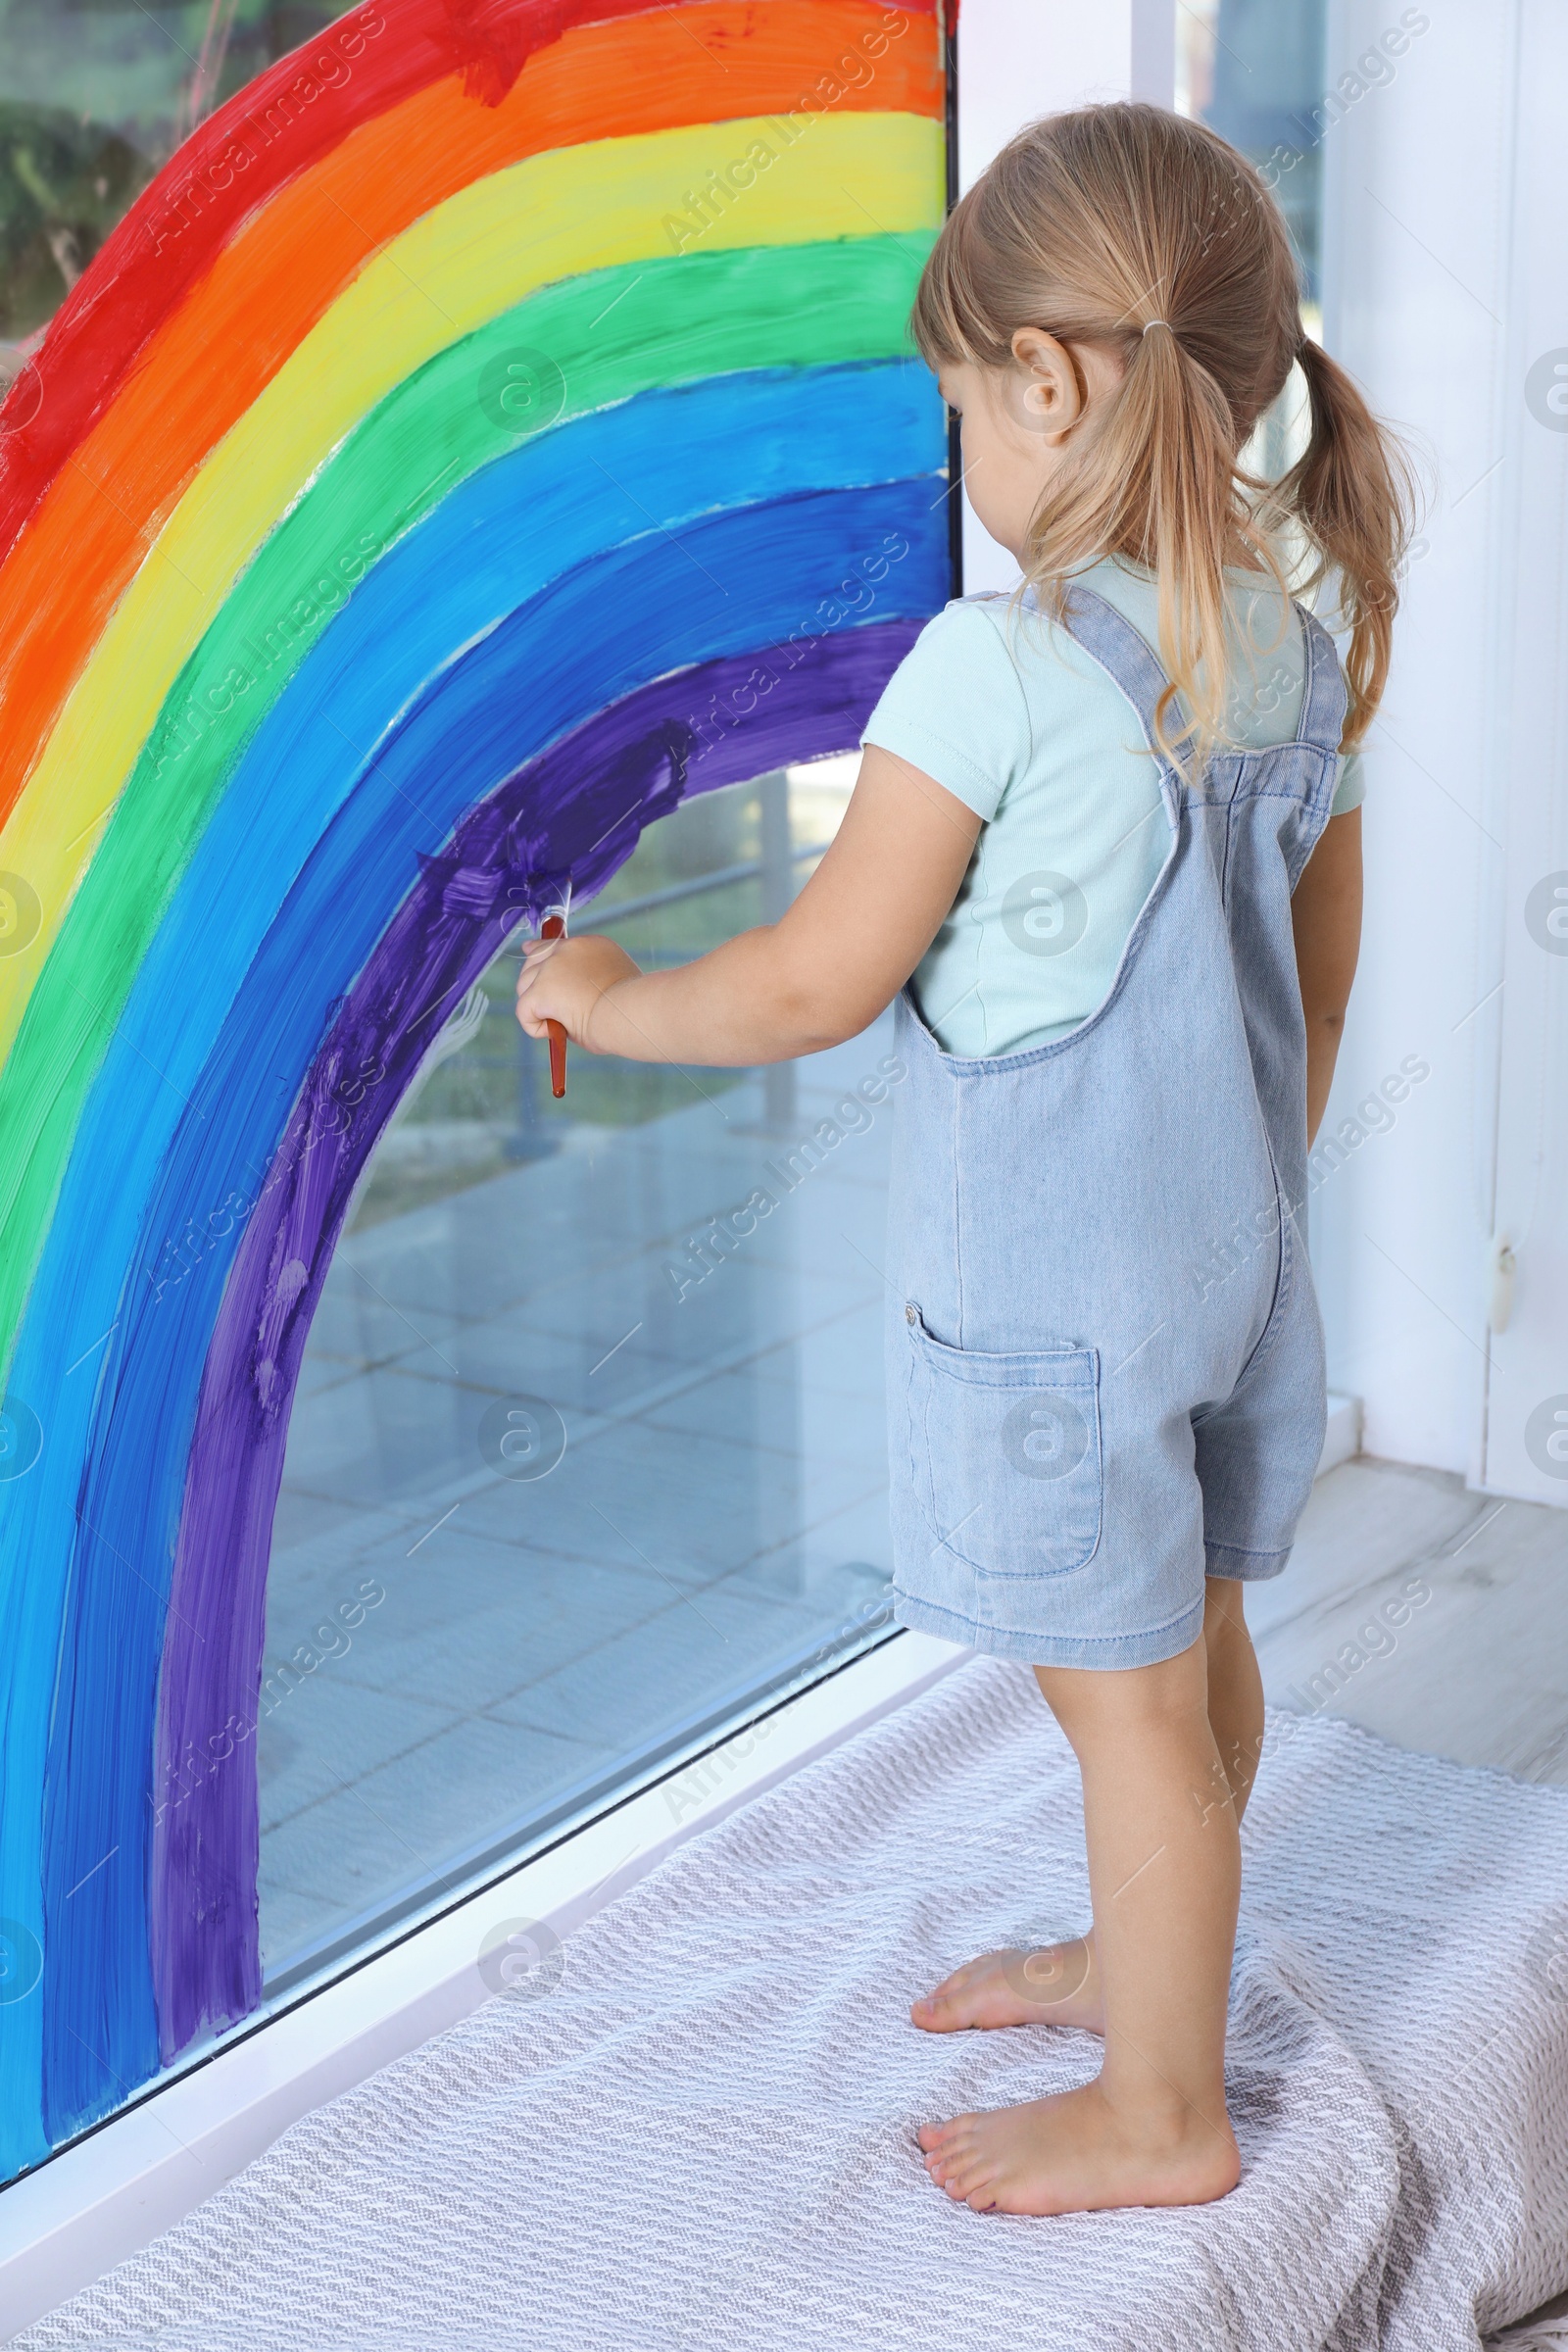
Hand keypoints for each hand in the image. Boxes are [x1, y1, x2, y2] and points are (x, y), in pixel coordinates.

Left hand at [515, 932, 641, 1053]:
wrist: (632, 1014)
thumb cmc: (632, 1010)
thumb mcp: (613, 984)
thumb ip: (589, 980)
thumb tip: (569, 1002)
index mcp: (589, 946)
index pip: (553, 943)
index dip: (538, 951)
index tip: (529, 951)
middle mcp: (568, 950)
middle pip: (532, 963)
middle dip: (534, 986)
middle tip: (553, 1010)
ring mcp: (552, 968)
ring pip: (524, 987)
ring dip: (537, 1008)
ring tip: (561, 1024)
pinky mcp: (541, 990)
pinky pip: (524, 1012)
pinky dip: (535, 1027)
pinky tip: (554, 1032)